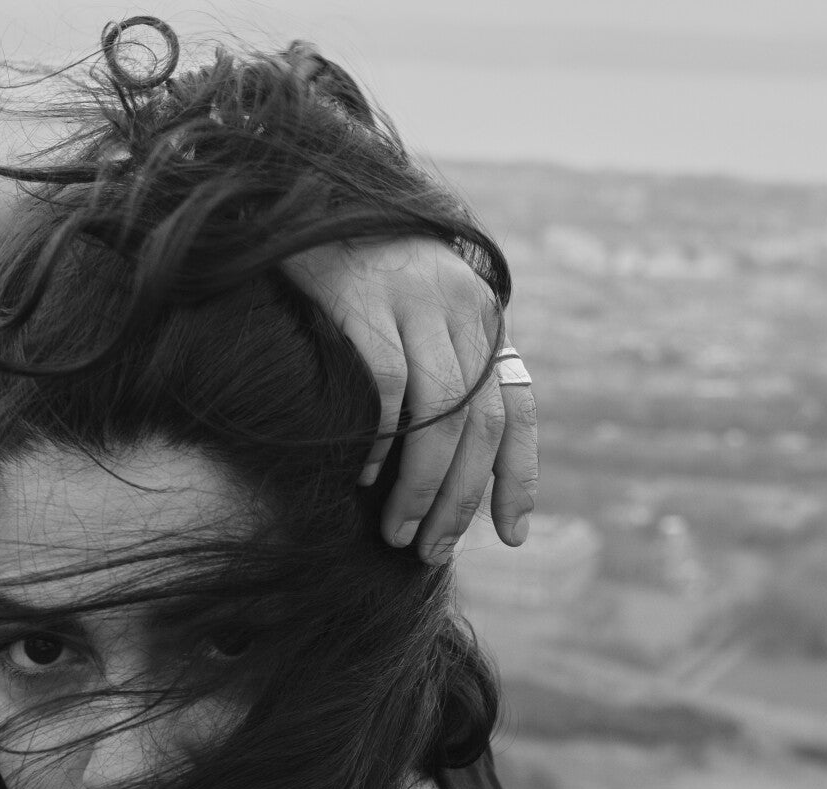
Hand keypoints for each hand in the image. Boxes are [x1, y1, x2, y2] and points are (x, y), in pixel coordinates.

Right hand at [281, 238, 537, 562]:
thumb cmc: (358, 274)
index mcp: (484, 317)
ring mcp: (416, 302)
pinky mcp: (366, 300)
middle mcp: (463, 308)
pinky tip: (365, 477)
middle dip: (458, 500)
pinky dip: (380, 441)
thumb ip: (444, 369)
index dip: (518, 478)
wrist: (308, 201)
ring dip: (420, 488)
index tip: (511, 535)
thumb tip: (449, 466)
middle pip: (477, 425)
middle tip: (429, 550)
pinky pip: (387, 387)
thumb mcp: (419, 314)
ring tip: (396, 532)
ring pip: (438, 416)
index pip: (514, 409)